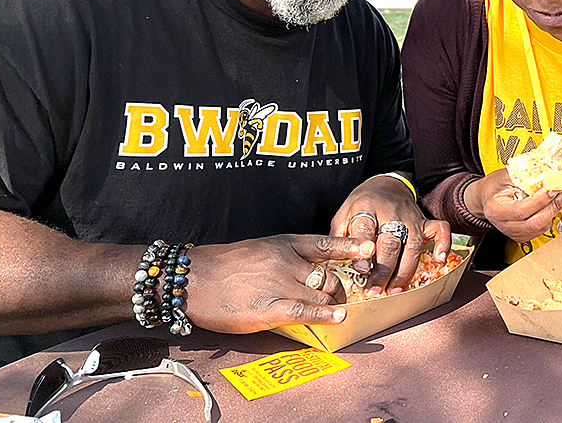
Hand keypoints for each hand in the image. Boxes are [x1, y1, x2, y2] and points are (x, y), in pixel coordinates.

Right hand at [184, 234, 374, 333]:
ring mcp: (278, 284)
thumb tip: (312, 272)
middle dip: (341, 288)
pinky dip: (325, 314)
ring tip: (338, 309)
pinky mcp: (268, 308)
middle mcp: (285, 260)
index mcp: (284, 244)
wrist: (191, 279)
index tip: (369, 248)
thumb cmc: (225, 266)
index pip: (325, 243)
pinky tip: (338, 317)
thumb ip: (287, 258)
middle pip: (329, 275)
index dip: (350, 246)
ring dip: (333, 303)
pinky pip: (305, 310)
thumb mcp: (261, 250)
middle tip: (344, 297)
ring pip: (322, 293)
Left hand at [330, 174, 451, 295]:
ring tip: (395, 289)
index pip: (365, 228)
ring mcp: (410, 217)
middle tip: (375, 289)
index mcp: (366, 208)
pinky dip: (443, 244)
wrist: (387, 184)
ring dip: (405, 270)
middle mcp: (390, 212)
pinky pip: (440, 230)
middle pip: (390, 241)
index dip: (363, 249)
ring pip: (412, 244)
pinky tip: (439, 260)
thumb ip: (339, 236)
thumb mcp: (344, 213)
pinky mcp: (424, 221)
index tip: (361, 269)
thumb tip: (335, 263)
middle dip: (383, 269)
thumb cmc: (363, 203)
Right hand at [464, 168, 561, 242]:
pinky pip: (542, 228)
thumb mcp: (504, 175)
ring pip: (541, 226)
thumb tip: (547, 173)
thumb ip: (524, 176)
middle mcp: (506, 225)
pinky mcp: (524, 235)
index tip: (553, 188)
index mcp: (496, 210)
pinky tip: (556, 203)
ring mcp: (515, 233)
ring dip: (555, 211)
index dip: (540, 200)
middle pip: (535, 222)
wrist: (486, 198)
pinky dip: (551, 215)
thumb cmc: (494, 186)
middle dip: (554, 207)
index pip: (521, 209)